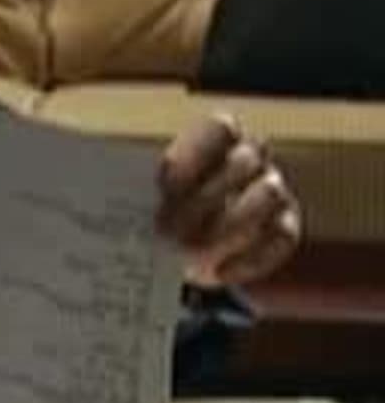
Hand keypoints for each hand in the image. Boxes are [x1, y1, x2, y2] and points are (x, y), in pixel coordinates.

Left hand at [156, 114, 302, 286]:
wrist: (184, 244)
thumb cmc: (158, 208)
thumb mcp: (144, 194)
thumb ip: (139, 190)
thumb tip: (117, 197)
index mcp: (214, 139)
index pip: (220, 129)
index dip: (195, 153)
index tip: (164, 184)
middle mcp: (250, 158)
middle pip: (243, 162)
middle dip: (204, 199)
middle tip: (167, 231)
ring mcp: (273, 190)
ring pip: (267, 196)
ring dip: (227, 227)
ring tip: (188, 255)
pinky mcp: (284, 227)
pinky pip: (282, 237)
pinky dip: (250, 258)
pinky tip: (217, 273)